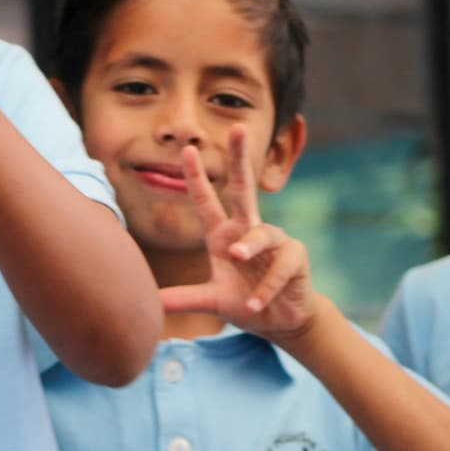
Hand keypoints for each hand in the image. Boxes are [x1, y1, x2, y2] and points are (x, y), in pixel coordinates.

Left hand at [156, 125, 321, 341]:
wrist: (282, 321)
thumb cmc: (246, 302)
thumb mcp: (213, 301)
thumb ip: (186, 299)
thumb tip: (153, 304)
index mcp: (224, 234)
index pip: (207, 201)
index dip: (196, 177)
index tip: (186, 150)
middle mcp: (248, 230)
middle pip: (244, 187)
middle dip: (240, 157)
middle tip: (238, 128)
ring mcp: (275, 240)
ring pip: (261, 233)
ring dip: (248, 246)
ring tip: (236, 259)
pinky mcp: (296, 257)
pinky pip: (281, 264)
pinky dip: (266, 286)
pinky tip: (254, 304)